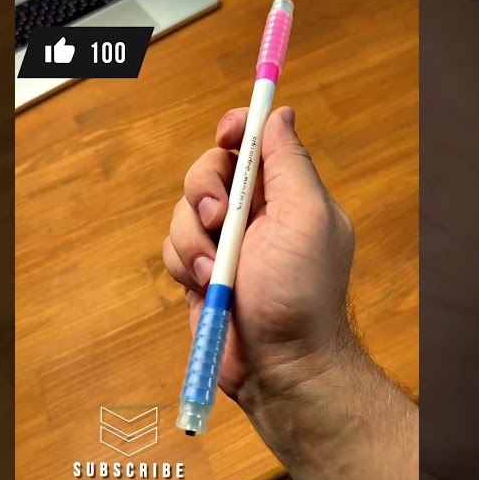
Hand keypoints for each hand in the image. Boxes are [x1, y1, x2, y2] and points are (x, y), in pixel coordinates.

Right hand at [162, 106, 355, 407]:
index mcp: (285, 195)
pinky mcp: (199, 275)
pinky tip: (206, 290)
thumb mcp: (306, 217)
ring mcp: (224, 245)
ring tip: (216, 275)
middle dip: (202, 190)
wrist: (280, 367)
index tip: (225, 137)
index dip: (235, 131)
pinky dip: (184, 266)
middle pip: (207, 170)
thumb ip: (290, 163)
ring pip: (183, 211)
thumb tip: (281, 113)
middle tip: (216, 219)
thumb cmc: (301, 293)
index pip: (254, 143)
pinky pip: (172, 249)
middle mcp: (253, 214)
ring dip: (193, 240)